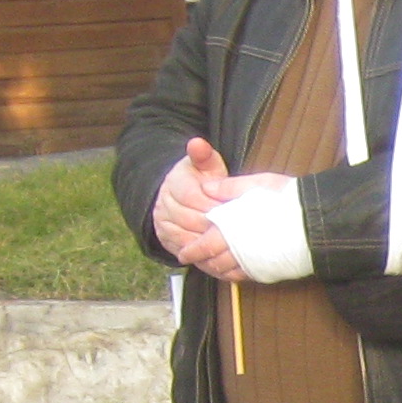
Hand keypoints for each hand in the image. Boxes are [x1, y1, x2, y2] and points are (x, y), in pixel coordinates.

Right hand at [151, 137, 247, 278]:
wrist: (185, 198)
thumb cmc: (203, 180)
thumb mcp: (206, 165)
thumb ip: (204, 156)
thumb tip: (197, 143)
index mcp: (172, 185)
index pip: (192, 198)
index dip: (214, 206)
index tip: (232, 210)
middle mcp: (162, 207)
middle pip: (190, 221)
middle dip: (215, 226)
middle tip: (238, 232)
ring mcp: (163, 227)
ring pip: (188, 240)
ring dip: (211, 245)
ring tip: (233, 246)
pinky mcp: (169, 244)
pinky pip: (188, 255)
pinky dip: (207, 258)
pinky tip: (225, 258)